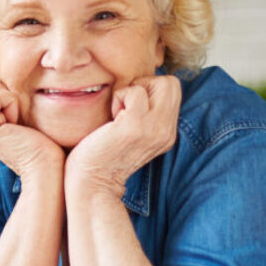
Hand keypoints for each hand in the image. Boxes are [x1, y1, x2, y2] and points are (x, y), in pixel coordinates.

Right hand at [0, 75, 63, 179]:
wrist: (45, 167)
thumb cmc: (39, 141)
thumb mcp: (16, 115)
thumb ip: (2, 100)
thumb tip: (0, 79)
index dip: (5, 94)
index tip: (16, 119)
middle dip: (5, 95)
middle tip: (16, 122)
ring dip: (10, 100)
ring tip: (16, 124)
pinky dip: (12, 104)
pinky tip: (16, 125)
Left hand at [66, 75, 180, 196]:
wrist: (91, 183)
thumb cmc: (102, 155)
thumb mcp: (133, 134)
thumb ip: (144, 114)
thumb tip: (139, 85)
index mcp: (167, 133)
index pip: (173, 91)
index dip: (149, 90)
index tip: (130, 107)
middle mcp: (166, 131)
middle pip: (171, 83)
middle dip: (146, 85)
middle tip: (126, 105)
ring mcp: (154, 128)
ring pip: (159, 83)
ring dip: (132, 91)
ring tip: (118, 115)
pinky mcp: (136, 125)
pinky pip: (135, 91)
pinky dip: (120, 97)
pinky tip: (111, 118)